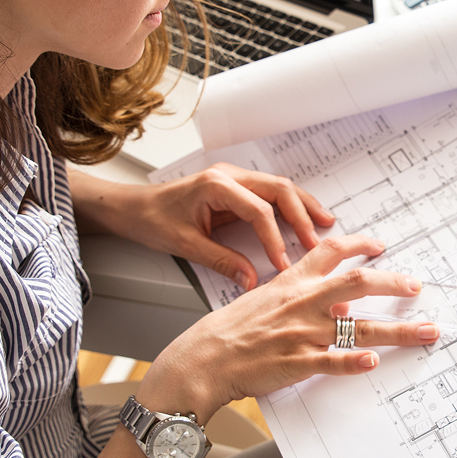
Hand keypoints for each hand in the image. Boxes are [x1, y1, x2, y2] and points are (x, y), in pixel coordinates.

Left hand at [69, 165, 334, 288]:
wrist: (131, 207)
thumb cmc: (151, 221)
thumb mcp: (186, 245)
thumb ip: (222, 262)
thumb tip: (252, 281)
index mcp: (216, 186)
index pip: (259, 211)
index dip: (275, 239)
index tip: (284, 263)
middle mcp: (229, 176)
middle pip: (279, 190)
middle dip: (301, 215)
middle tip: (317, 241)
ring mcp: (234, 178)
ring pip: (279, 187)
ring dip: (302, 206)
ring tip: (325, 224)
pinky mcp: (235, 186)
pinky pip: (269, 193)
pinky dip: (289, 206)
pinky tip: (303, 218)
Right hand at [136, 235, 439, 421]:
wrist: (203, 359)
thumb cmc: (228, 332)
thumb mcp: (262, 299)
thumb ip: (297, 295)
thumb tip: (333, 301)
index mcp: (292, 283)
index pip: (331, 252)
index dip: (360, 245)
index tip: (381, 245)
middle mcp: (303, 304)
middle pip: (359, 284)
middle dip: (395, 283)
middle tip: (418, 286)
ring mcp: (303, 334)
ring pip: (359, 328)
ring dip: (398, 330)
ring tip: (427, 331)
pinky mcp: (298, 363)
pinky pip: (332, 361)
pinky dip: (354, 363)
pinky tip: (373, 363)